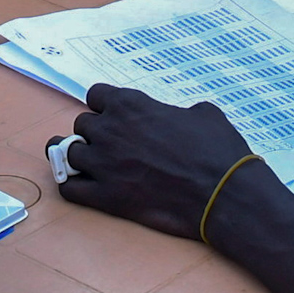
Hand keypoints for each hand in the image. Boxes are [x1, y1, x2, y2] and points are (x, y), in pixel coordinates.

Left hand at [56, 84, 254, 240]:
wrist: (224, 194)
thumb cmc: (218, 150)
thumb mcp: (202, 113)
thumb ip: (176, 111)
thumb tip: (178, 117)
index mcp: (130, 105)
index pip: (95, 95)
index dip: (105, 106)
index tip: (116, 117)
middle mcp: (110, 130)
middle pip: (82, 124)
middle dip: (96, 133)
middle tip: (114, 146)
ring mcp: (104, 164)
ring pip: (69, 152)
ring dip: (81, 157)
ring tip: (97, 165)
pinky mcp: (106, 197)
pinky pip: (69, 188)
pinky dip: (72, 186)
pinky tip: (86, 187)